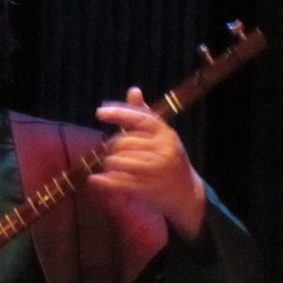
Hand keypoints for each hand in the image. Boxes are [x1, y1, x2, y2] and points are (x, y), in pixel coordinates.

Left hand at [91, 86, 206, 239]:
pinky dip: (104, 181)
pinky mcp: (149, 188)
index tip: (99, 112)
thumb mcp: (161, 135)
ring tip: (114, 166)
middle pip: (121, 142)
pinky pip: (118, 182)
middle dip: (112, 147)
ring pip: (116, 161)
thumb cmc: (169, 158)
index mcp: (165, 133)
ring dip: (110, 164)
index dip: (118, 113)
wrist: (188, 192)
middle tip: (115, 153)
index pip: (139, 117)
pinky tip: (95, 180)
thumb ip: (143, 115)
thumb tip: (133, 90)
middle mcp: (163, 149)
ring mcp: (157, 170)